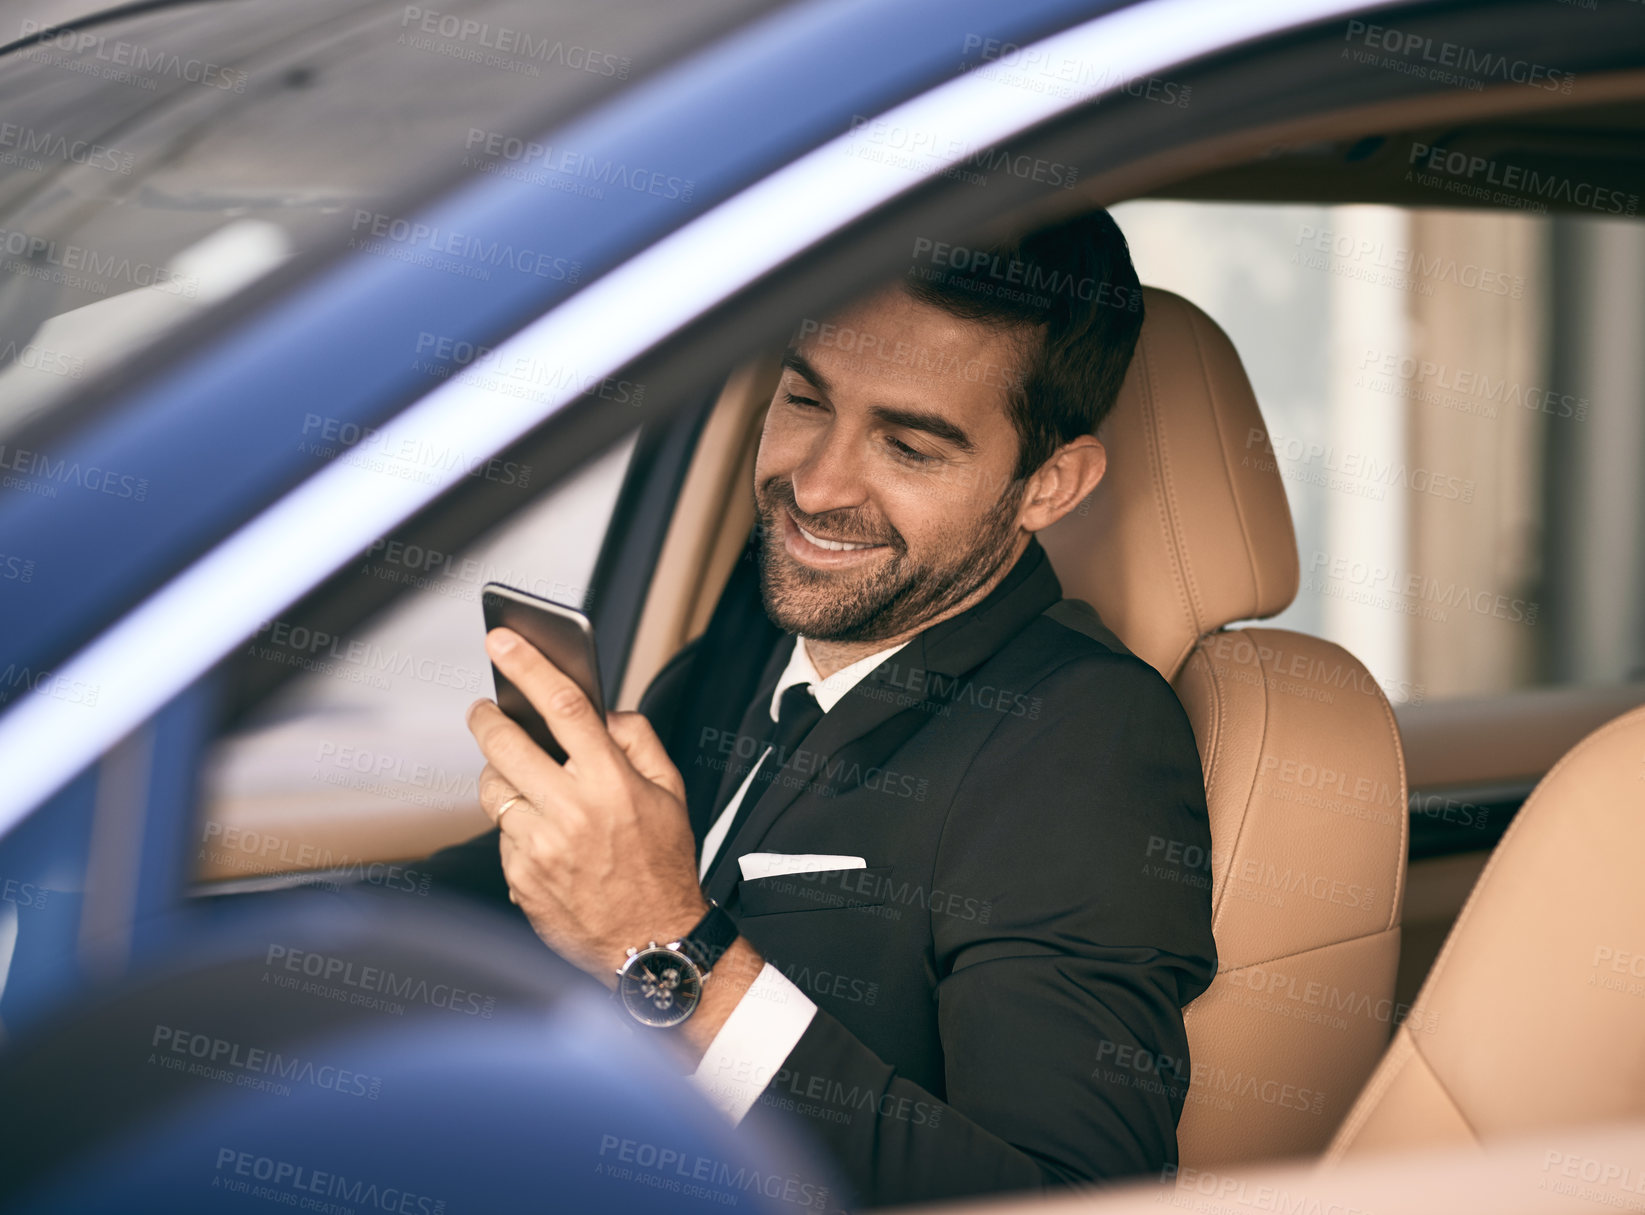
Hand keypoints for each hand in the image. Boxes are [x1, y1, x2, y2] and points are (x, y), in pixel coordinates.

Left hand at [467, 626, 707, 984]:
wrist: (652, 944)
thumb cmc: (664, 865)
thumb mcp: (670, 793)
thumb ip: (637, 740)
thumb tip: (602, 711)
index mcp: (611, 782)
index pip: (562, 706)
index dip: (527, 665)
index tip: (502, 639)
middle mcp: (571, 811)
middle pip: (506, 743)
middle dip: (487, 718)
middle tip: (485, 709)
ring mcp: (539, 847)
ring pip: (493, 789)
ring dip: (500, 775)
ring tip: (522, 778)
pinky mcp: (519, 877)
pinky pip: (500, 834)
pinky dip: (514, 825)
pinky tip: (542, 835)